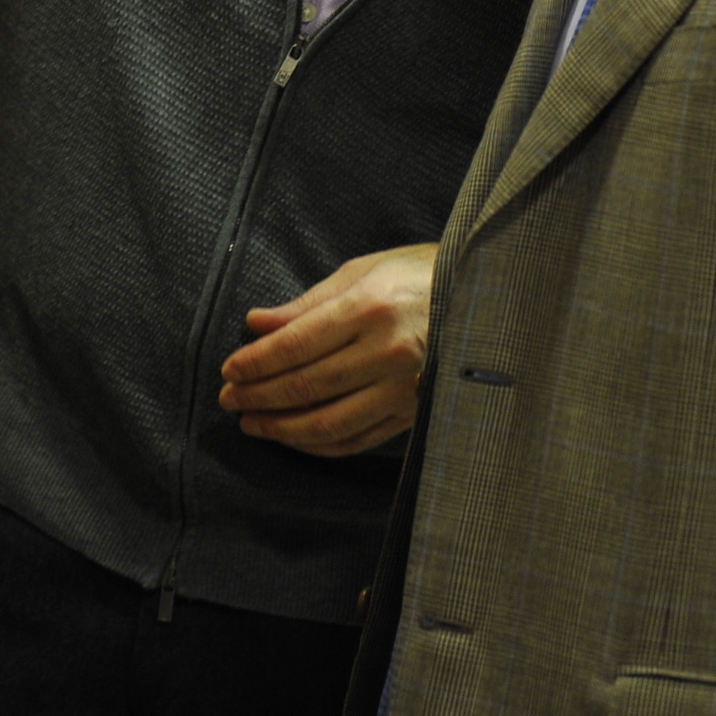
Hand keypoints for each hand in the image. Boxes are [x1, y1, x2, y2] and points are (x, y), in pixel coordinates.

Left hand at [216, 243, 434, 456]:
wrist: (486, 298)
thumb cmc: (421, 275)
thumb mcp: (363, 271)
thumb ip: (307, 303)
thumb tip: (257, 324)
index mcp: (371, 307)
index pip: (296, 344)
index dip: (256, 361)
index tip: (230, 369)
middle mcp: (388, 351)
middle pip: (307, 385)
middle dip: (260, 396)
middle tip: (229, 399)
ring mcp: (404, 388)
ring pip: (329, 422)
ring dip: (282, 428)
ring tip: (253, 424)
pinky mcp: (415, 413)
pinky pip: (358, 438)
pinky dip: (321, 445)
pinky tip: (296, 438)